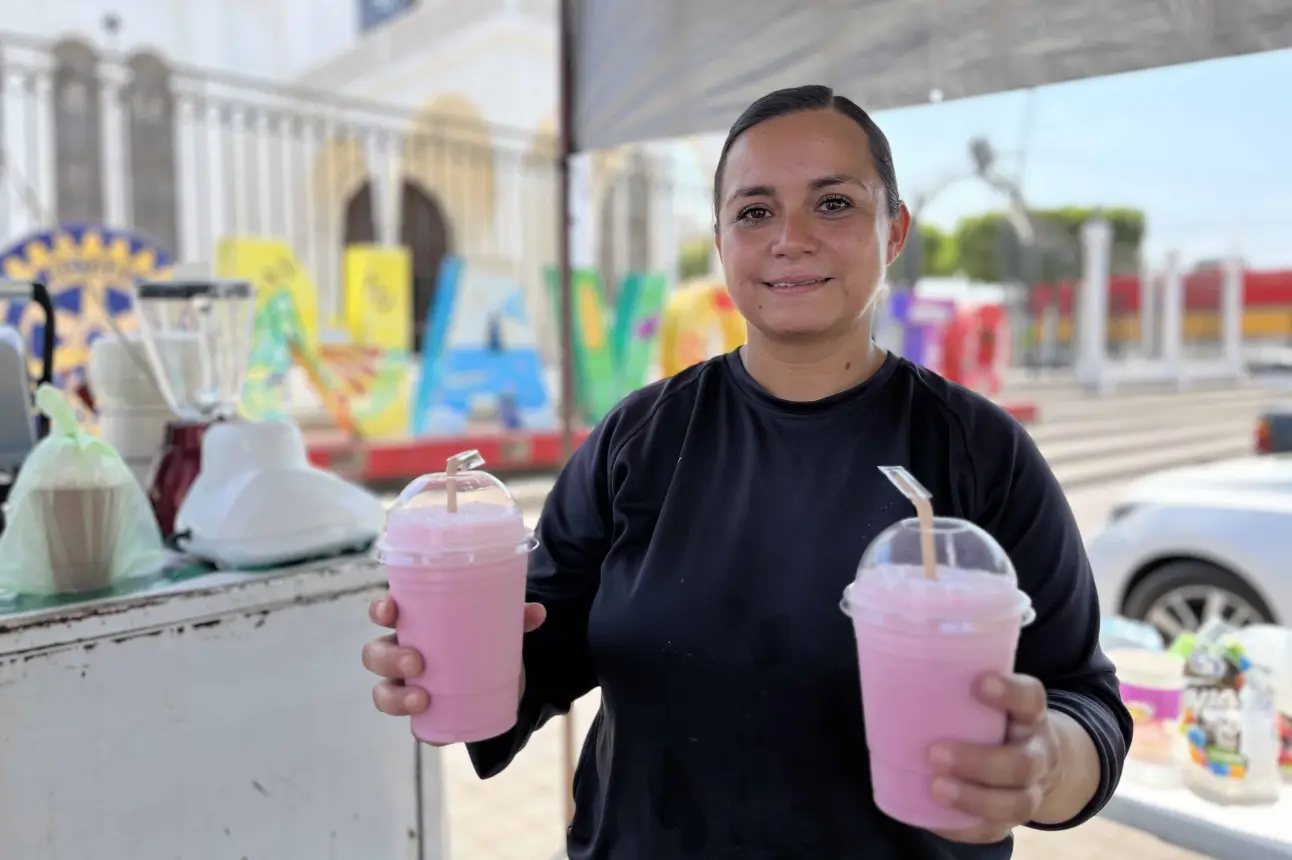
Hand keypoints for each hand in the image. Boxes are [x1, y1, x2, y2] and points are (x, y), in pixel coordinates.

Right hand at [361, 595, 546, 734]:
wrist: (497, 679)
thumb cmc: (483, 640)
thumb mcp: (497, 626)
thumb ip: (514, 618)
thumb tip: (538, 612)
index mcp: (413, 624)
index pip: (385, 612)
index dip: (380, 609)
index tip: (391, 609)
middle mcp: (401, 653)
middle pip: (374, 654)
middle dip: (388, 658)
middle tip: (416, 662)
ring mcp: (408, 685)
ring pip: (383, 692)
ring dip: (396, 697)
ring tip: (422, 698)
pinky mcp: (424, 716)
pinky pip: (414, 727)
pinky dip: (422, 730)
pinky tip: (438, 733)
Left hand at [926, 673, 1060, 843]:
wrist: (1034, 759)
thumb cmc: (990, 719)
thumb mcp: (986, 698)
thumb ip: (955, 686)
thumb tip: (892, 666)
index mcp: (1029, 715)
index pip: (1031, 698)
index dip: (1010, 692)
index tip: (980, 683)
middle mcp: (1037, 753)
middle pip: (1023, 763)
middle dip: (980, 762)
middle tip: (936, 752)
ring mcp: (1031, 790)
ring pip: (1016, 803)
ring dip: (975, 798)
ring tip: (936, 787)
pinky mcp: (1013, 818)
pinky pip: (995, 831)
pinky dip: (965, 828)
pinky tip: (936, 819)